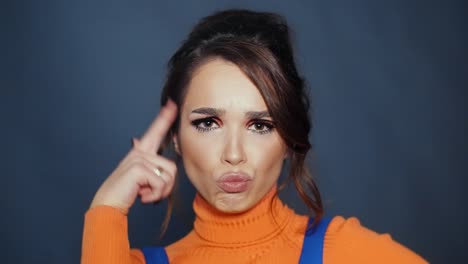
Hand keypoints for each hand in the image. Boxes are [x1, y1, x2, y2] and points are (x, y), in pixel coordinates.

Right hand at [90, 100, 177, 214]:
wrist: (109, 203)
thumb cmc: (126, 191)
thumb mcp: (141, 175)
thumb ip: (148, 162)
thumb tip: (139, 141)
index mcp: (141, 151)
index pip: (155, 131)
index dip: (165, 118)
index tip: (173, 104)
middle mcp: (140, 151)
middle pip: (171, 166)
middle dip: (166, 187)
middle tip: (152, 194)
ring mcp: (138, 158)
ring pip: (168, 176)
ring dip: (160, 192)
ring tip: (146, 194)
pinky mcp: (138, 168)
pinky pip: (160, 183)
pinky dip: (154, 195)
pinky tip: (141, 196)